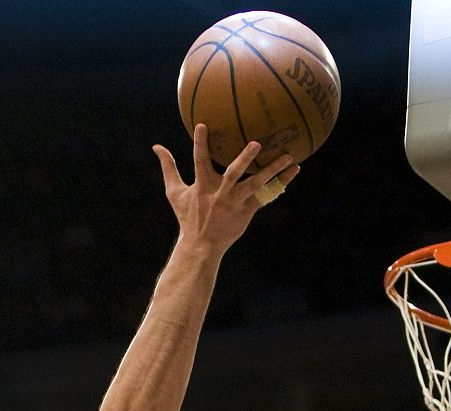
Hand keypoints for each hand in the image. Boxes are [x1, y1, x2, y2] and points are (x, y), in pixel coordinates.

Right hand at [152, 127, 297, 252]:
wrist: (201, 246)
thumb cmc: (188, 216)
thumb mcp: (174, 192)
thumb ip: (168, 167)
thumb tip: (156, 146)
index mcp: (202, 186)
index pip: (200, 161)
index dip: (201, 143)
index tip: (203, 124)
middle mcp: (220, 193)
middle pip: (233, 173)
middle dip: (244, 159)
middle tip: (256, 143)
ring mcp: (235, 203)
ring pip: (256, 184)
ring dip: (272, 171)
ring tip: (288, 156)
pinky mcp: (247, 211)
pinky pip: (267, 195)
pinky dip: (282, 183)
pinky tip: (294, 170)